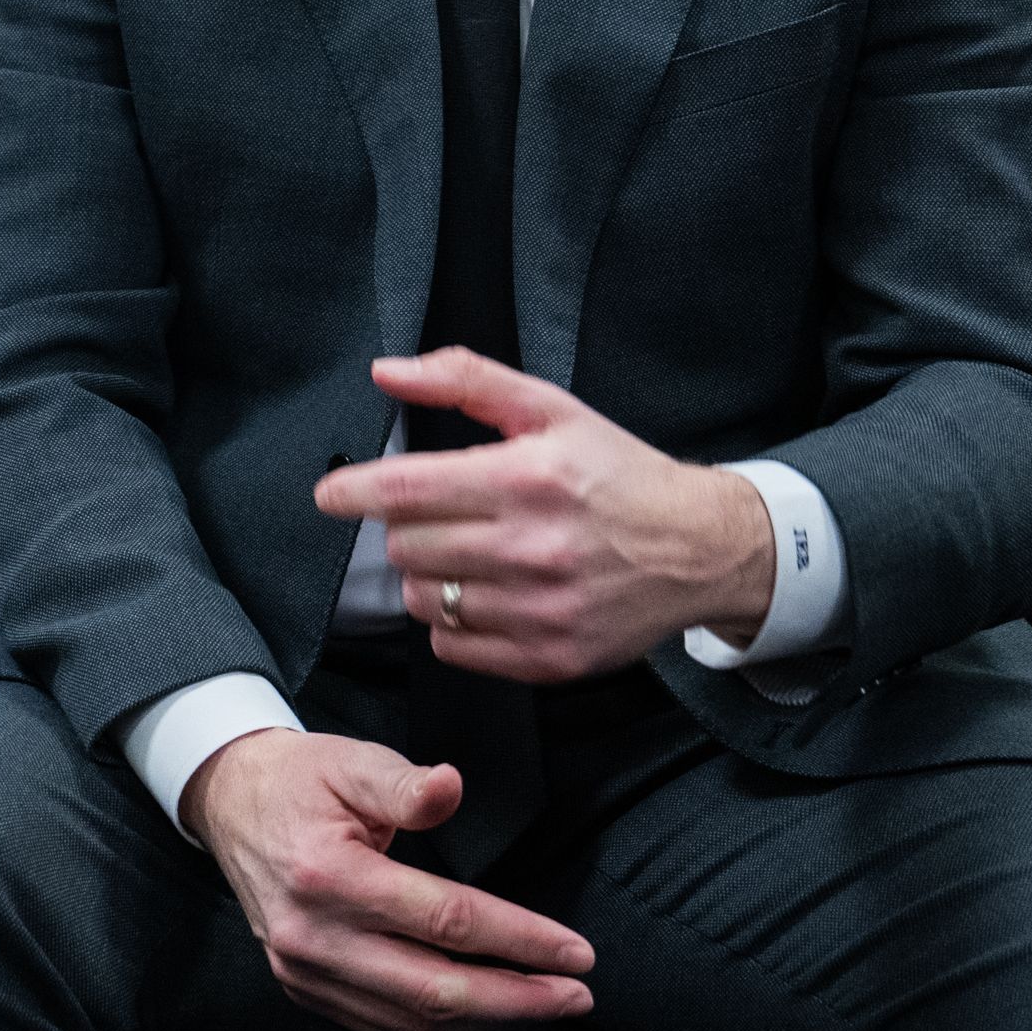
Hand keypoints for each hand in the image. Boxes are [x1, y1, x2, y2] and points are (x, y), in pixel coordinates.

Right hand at [183, 727, 595, 1030]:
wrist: (228, 803)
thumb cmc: (297, 780)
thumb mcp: (350, 761)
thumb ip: (405, 783)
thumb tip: (451, 786)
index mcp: (328, 874)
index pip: (445, 920)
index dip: (519, 939)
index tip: (574, 950)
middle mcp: (313, 934)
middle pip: (435, 990)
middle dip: (519, 1000)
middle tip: (576, 995)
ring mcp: (304, 969)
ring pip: (413, 1022)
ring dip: (489, 1024)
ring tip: (544, 1007)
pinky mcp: (303, 987)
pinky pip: (384, 1028)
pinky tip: (484, 1018)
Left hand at [312, 349, 774, 683]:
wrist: (700, 548)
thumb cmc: (617, 474)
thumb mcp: (551, 410)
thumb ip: (464, 380)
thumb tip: (386, 372)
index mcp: (528, 479)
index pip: (403, 491)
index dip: (352, 492)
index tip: (331, 495)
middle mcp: (533, 548)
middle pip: (405, 547)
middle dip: (408, 528)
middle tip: (445, 516)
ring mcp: (542, 610)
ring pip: (424, 600)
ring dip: (430, 576)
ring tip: (471, 554)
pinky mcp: (550, 658)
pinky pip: (452, 647)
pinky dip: (454, 622)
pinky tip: (490, 594)